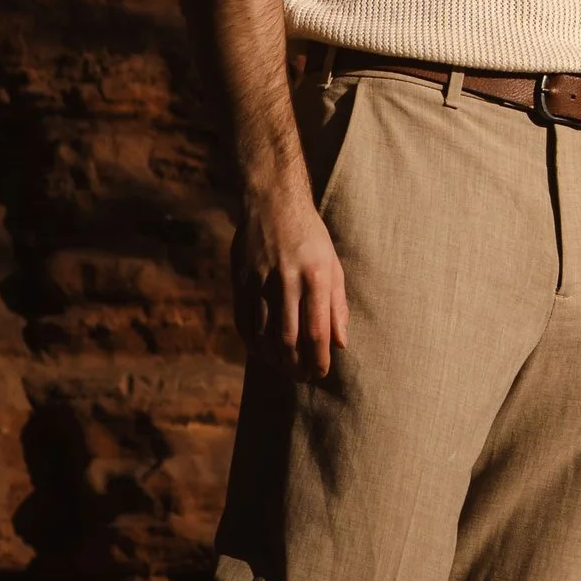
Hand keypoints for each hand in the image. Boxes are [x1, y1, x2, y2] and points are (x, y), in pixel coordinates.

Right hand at [233, 183, 348, 377]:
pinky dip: (252, 342)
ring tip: (283, 367)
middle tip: (301, 377)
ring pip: (264, 334)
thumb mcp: (332, 265)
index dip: (318, 359)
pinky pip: (244, 320)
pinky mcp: (240, 280)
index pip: (316, 332)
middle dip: (295, 365)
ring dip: (274, 358)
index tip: (320, 374)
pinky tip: (261, 351)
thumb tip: (340, 343)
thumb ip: (336, 305)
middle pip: (288, 339)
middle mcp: (287, 281)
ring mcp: (260, 281)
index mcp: (315, 277)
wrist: (273, 203)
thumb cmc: (310, 237)